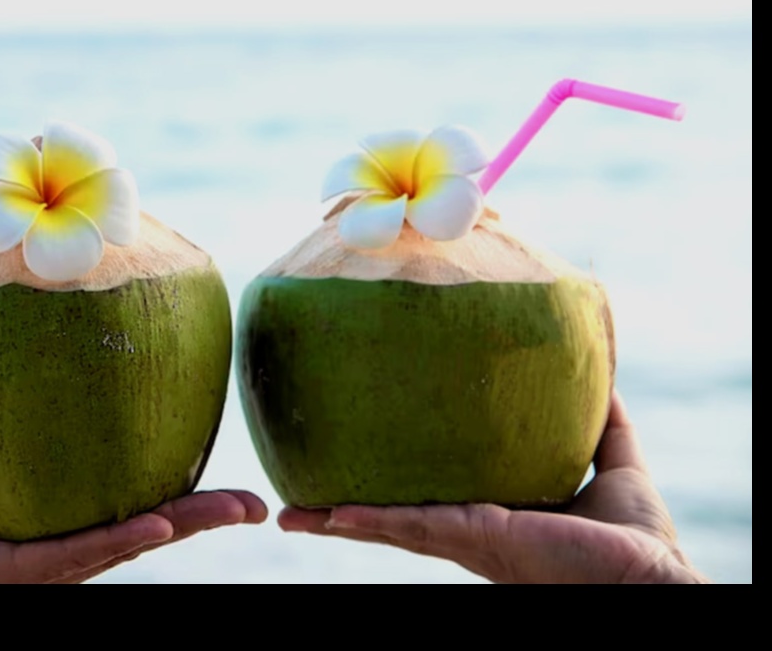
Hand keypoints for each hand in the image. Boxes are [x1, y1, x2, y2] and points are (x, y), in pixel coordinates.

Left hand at [0, 490, 266, 583]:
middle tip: (255, 503)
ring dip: (175, 528)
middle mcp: (42, 565)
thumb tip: (21, 395)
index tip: (220, 484)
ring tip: (228, 509)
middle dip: (196, 520)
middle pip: (133, 535)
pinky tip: (153, 521)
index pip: (118, 519)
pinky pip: (62, 555)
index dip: (175, 504)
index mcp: (40, 543)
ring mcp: (23, 576)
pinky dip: (112, 539)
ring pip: (112, 548)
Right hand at [279, 390, 707, 583]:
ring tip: (289, 514)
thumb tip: (593, 366)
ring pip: (387, 526)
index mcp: (487, 516)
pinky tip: (329, 515)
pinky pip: (409, 526)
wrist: (652, 575)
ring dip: (337, 520)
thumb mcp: (608, 458)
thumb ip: (597, 417)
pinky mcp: (474, 537)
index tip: (348, 471)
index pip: (424, 501)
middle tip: (295, 502)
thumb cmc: (636, 535)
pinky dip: (367, 521)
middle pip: (391, 518)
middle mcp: (466, 530)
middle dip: (342, 512)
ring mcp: (464, 537)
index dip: (384, 489)